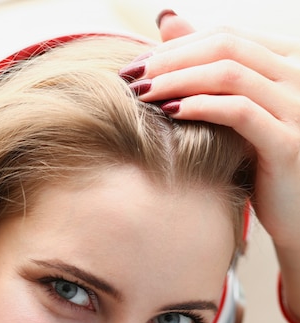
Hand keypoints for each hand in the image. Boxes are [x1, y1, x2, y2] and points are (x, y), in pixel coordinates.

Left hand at [121, 13, 299, 255]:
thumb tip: (167, 20)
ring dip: (178, 80)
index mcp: (285, 61)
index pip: (224, 36)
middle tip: (131, 77)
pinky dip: (201, 107)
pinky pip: (240, 112)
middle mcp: (297, 75)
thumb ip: (206, 66)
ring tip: (143, 94)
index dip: (176, 47)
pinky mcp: (288, 143)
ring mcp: (297, 107)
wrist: (293, 211)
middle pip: (225, 48)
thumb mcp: (233, 110)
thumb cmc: (257, 161)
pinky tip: (170, 113)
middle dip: (171, 60)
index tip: (135, 66)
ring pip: (230, 74)